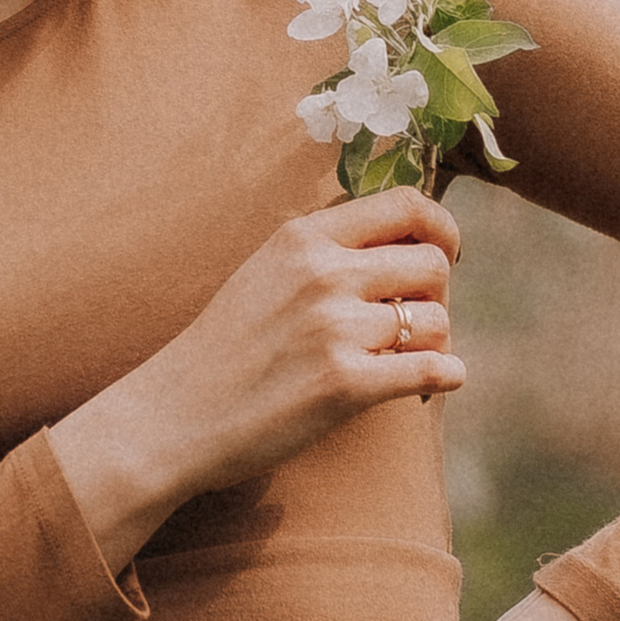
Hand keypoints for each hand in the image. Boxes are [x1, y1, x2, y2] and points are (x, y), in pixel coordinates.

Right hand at [50, 186, 463, 574]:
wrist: (173, 415)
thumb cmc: (222, 348)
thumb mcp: (264, 271)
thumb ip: (323, 251)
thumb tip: (401, 244)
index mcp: (302, 237)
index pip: (404, 205)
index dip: (440, 228)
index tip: (444, 253)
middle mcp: (322, 273)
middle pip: (431, 264)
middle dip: (436, 294)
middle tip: (415, 320)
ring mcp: (334, 328)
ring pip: (435, 320)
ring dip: (432, 342)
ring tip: (406, 359)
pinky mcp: (345, 384)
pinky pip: (433, 369)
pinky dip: (446, 374)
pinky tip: (438, 379)